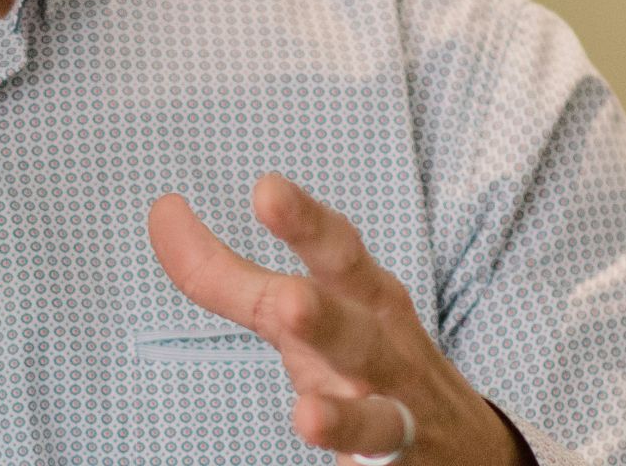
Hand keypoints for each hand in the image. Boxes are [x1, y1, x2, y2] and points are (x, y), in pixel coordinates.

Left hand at [147, 174, 531, 465]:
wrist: (463, 442)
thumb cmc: (362, 353)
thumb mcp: (308, 305)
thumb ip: (231, 274)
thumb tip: (162, 212)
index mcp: (365, 296)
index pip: (337, 250)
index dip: (302, 222)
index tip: (264, 188)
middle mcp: (382, 349)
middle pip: (353, 332)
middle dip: (322, 319)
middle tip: (290, 303)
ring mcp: (395, 415)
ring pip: (373, 419)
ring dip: (341, 418)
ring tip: (308, 418)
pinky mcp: (395, 465)